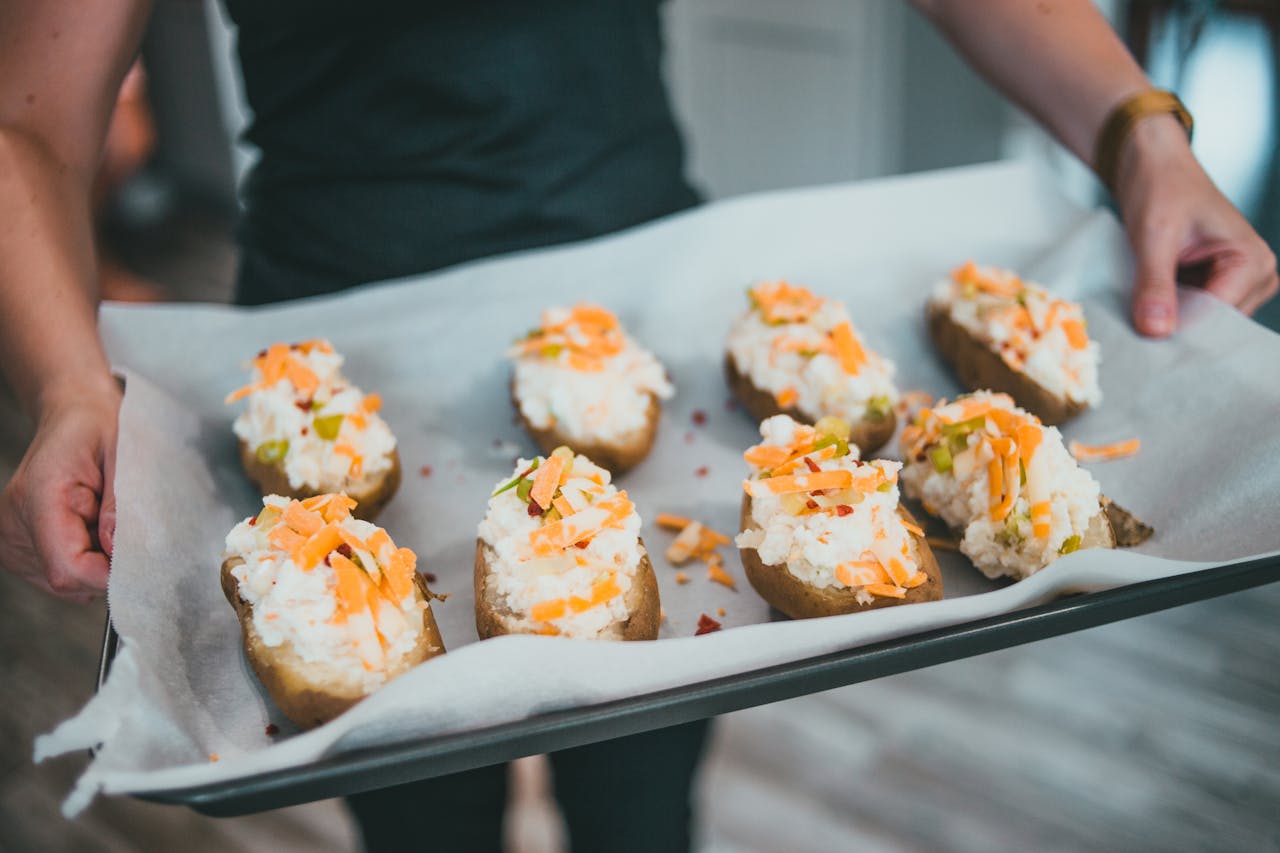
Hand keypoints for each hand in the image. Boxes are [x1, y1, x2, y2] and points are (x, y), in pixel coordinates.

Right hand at [0, 380, 120, 600]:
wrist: (73, 420)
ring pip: (64, 583)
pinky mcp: (16, 548)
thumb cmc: (101, 431)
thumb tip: (116, 548)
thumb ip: (122, 501)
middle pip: (66, 580)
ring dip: (96, 564)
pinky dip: (84, 562)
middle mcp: (13, 522)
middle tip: (126, 531)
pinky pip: (60, 574)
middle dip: (106, 568)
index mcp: (39, 495)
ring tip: (104, 523)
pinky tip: (91, 530)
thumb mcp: (124, 454)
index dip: (107, 577)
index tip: (140, 565)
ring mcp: (9, 538)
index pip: (67, 566)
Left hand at [1115, 115, 1278, 336]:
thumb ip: (1155, 284)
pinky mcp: (1212, 283)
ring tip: (1140, 308)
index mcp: (1253, 261)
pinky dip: (1166, 310)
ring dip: (1169, 318)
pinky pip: (1190, 311)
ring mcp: (1235, 282)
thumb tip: (1157, 330)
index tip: (1146, 341)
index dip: (1181, 329)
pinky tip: (1146, 305)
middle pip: (1213, 324)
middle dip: (1175, 325)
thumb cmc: (1162, 186)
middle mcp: (1255, 275)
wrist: (1151, 164)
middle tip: (1137, 327)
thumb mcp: (1154, 237)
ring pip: (1199, 321)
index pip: (1219, 316)